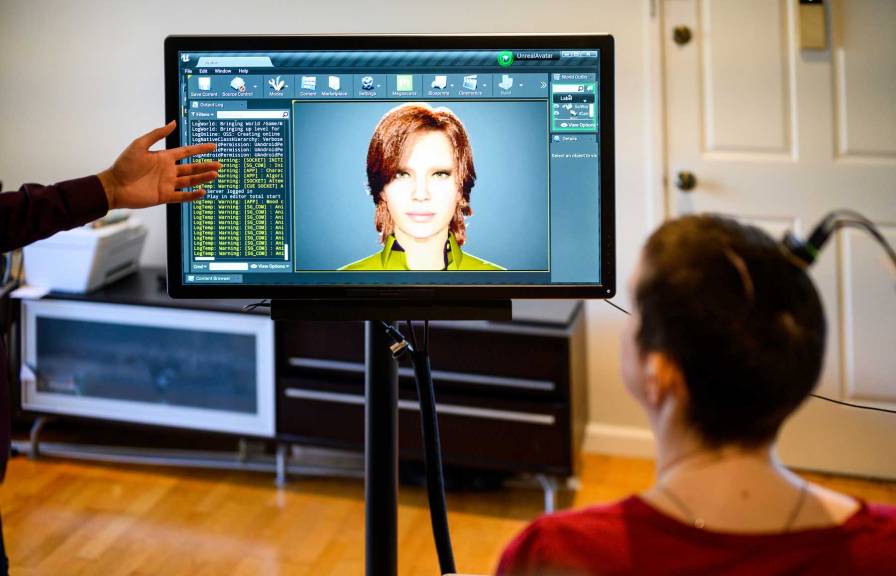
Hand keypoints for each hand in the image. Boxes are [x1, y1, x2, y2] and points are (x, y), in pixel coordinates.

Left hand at [97, 121, 219, 209]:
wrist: (115, 186)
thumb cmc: (124, 165)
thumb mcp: (140, 145)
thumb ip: (157, 134)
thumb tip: (173, 123)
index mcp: (164, 157)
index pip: (186, 152)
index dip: (200, 149)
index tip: (213, 147)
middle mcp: (168, 171)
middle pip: (192, 167)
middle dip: (206, 165)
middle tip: (219, 164)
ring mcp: (167, 184)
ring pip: (190, 181)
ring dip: (203, 178)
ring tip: (215, 175)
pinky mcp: (164, 196)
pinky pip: (182, 196)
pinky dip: (193, 195)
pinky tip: (203, 191)